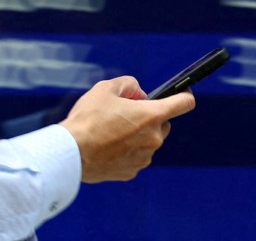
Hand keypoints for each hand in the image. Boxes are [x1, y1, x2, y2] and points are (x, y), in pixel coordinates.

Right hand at [59, 76, 195, 182]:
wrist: (70, 153)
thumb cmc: (88, 119)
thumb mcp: (106, 88)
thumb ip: (129, 84)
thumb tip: (139, 94)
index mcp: (152, 116)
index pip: (184, 103)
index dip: (184, 95)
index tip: (182, 93)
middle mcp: (154, 138)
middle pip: (163, 123)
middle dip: (150, 117)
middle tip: (127, 114)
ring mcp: (144, 157)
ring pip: (148, 142)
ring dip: (138, 136)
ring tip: (112, 132)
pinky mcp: (131, 171)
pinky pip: (136, 157)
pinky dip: (127, 152)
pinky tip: (109, 147)